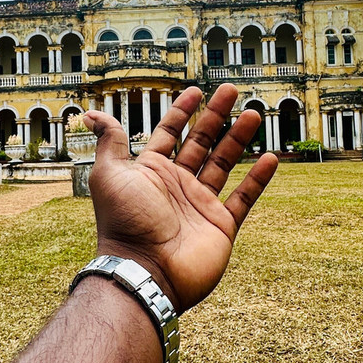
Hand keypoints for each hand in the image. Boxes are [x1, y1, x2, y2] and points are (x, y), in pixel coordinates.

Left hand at [83, 83, 277, 312]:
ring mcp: (200, 205)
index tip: (195, 91)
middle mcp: (176, 185)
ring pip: (225, 163)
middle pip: (201, 142)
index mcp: (151, 172)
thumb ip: (109, 142)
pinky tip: (270, 159)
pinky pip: (243, 198)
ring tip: (254, 114)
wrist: (145, 272)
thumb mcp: (109, 175)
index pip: (169, 133)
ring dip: (239, 139)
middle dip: (216, 116)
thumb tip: (91, 115)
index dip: (181, 112)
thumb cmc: (124, 223)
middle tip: (231, 90)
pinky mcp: (220, 225)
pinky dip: (257, 179)